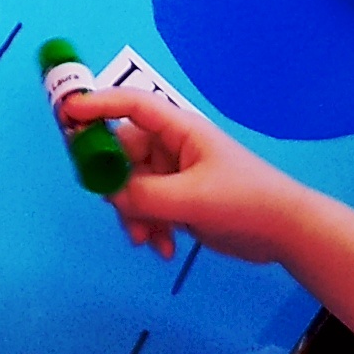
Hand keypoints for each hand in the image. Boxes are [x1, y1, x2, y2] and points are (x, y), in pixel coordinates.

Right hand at [65, 88, 306, 262]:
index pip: (130, 105)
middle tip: (109, 203)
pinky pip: (146, 207)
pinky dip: (148, 226)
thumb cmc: (244, 201)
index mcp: (178, 129)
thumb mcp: (192, 199)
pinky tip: (163, 248)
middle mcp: (171, 146)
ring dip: (133, 214)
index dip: (97, 105)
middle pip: (123, 152)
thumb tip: (110, 195)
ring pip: (131, 186)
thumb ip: (145, 196)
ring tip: (146, 240)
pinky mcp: (178, 200)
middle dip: (115, 183)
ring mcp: (174, 174)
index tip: (67, 114)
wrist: (286, 233)